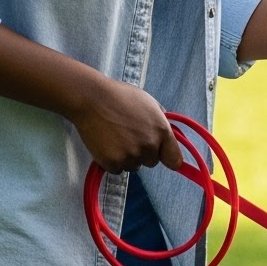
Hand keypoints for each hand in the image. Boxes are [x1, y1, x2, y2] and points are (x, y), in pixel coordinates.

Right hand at [65, 75, 181, 171]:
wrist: (91, 98)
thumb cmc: (120, 96)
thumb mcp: (149, 103)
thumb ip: (161, 120)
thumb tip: (166, 133)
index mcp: (162, 131)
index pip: (175, 160)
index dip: (168, 158)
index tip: (163, 157)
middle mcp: (149, 146)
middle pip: (151, 162)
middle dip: (143, 153)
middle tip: (128, 137)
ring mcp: (130, 156)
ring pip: (133, 166)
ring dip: (127, 158)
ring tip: (115, 138)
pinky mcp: (112, 162)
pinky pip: (117, 169)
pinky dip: (111, 161)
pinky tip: (105, 145)